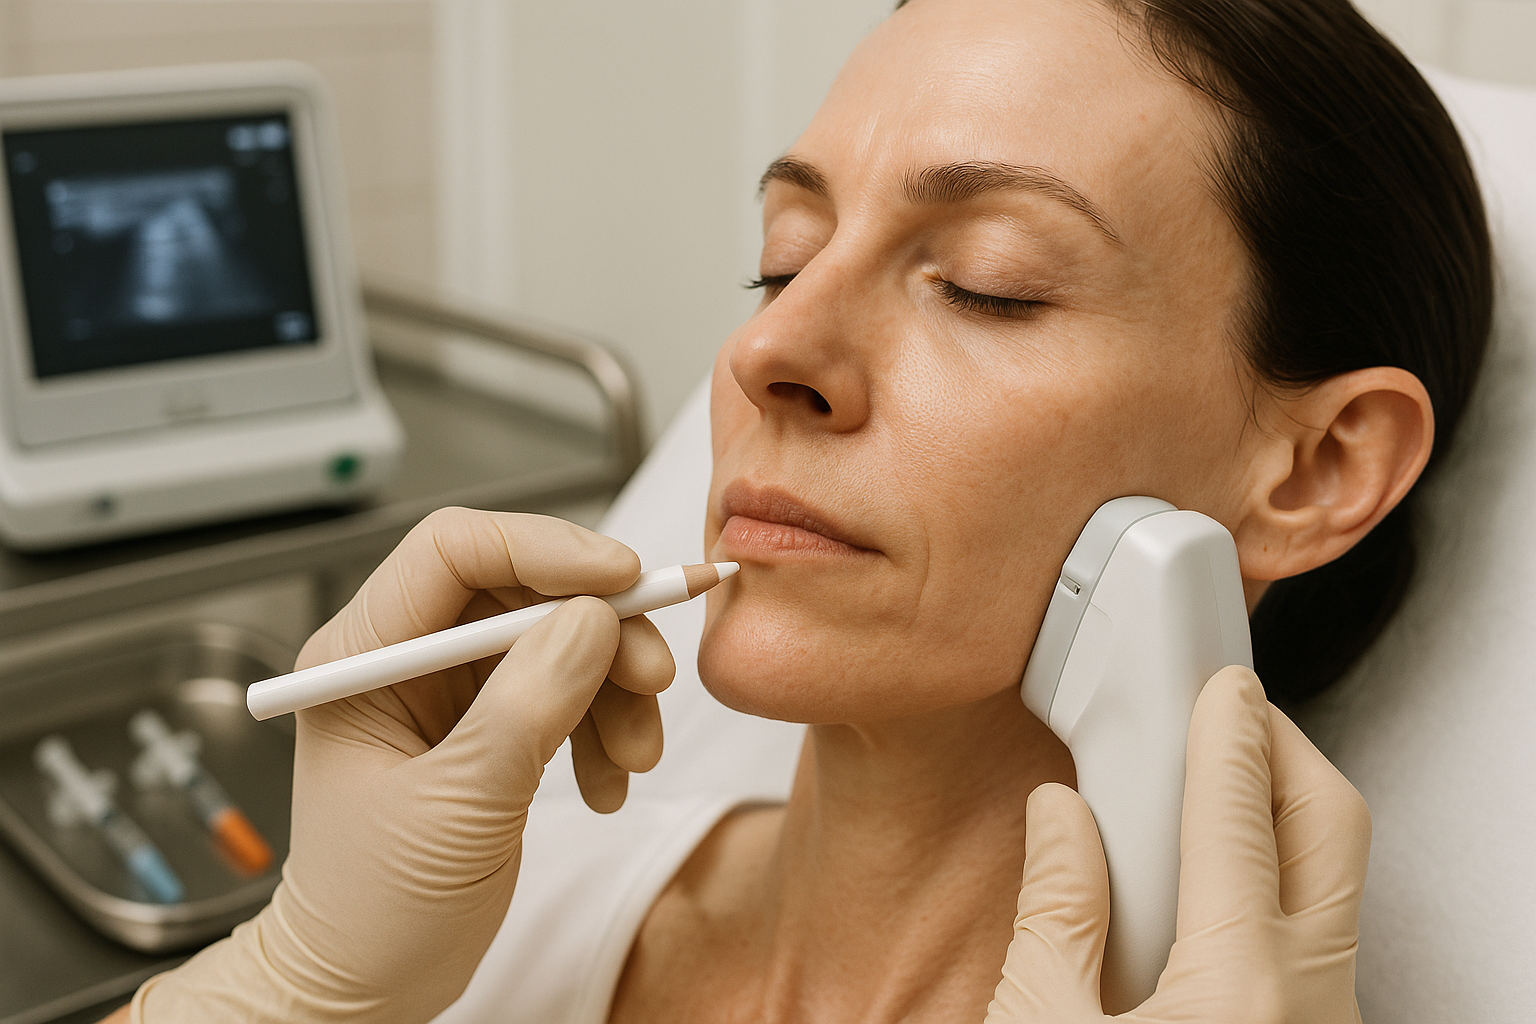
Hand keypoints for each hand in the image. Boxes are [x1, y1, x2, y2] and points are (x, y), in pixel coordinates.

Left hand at [131, 508, 675, 1023]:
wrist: (364, 986)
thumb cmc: (373, 911)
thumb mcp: (458, 806)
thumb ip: (525, 706)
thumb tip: (592, 618)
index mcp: (360, 655)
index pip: (453, 551)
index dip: (544, 548)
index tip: (623, 578)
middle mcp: (404, 656)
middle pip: (521, 589)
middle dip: (600, 630)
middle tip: (654, 678)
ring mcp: (449, 688)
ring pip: (557, 639)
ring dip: (614, 691)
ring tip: (634, 758)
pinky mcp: (488, 722)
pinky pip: (566, 691)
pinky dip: (603, 729)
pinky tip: (607, 784)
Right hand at [985, 666, 1369, 1023]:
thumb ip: (1056, 914)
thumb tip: (1060, 820)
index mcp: (1240, 986)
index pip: (1239, 816)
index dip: (1229, 731)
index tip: (1222, 686)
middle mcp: (1311, 1004)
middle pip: (1330, 826)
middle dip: (1286, 753)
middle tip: (1234, 721)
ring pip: (1335, 884)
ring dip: (1282, 823)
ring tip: (1210, 801)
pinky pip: (1317, 940)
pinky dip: (1274, 888)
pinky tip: (1211, 894)